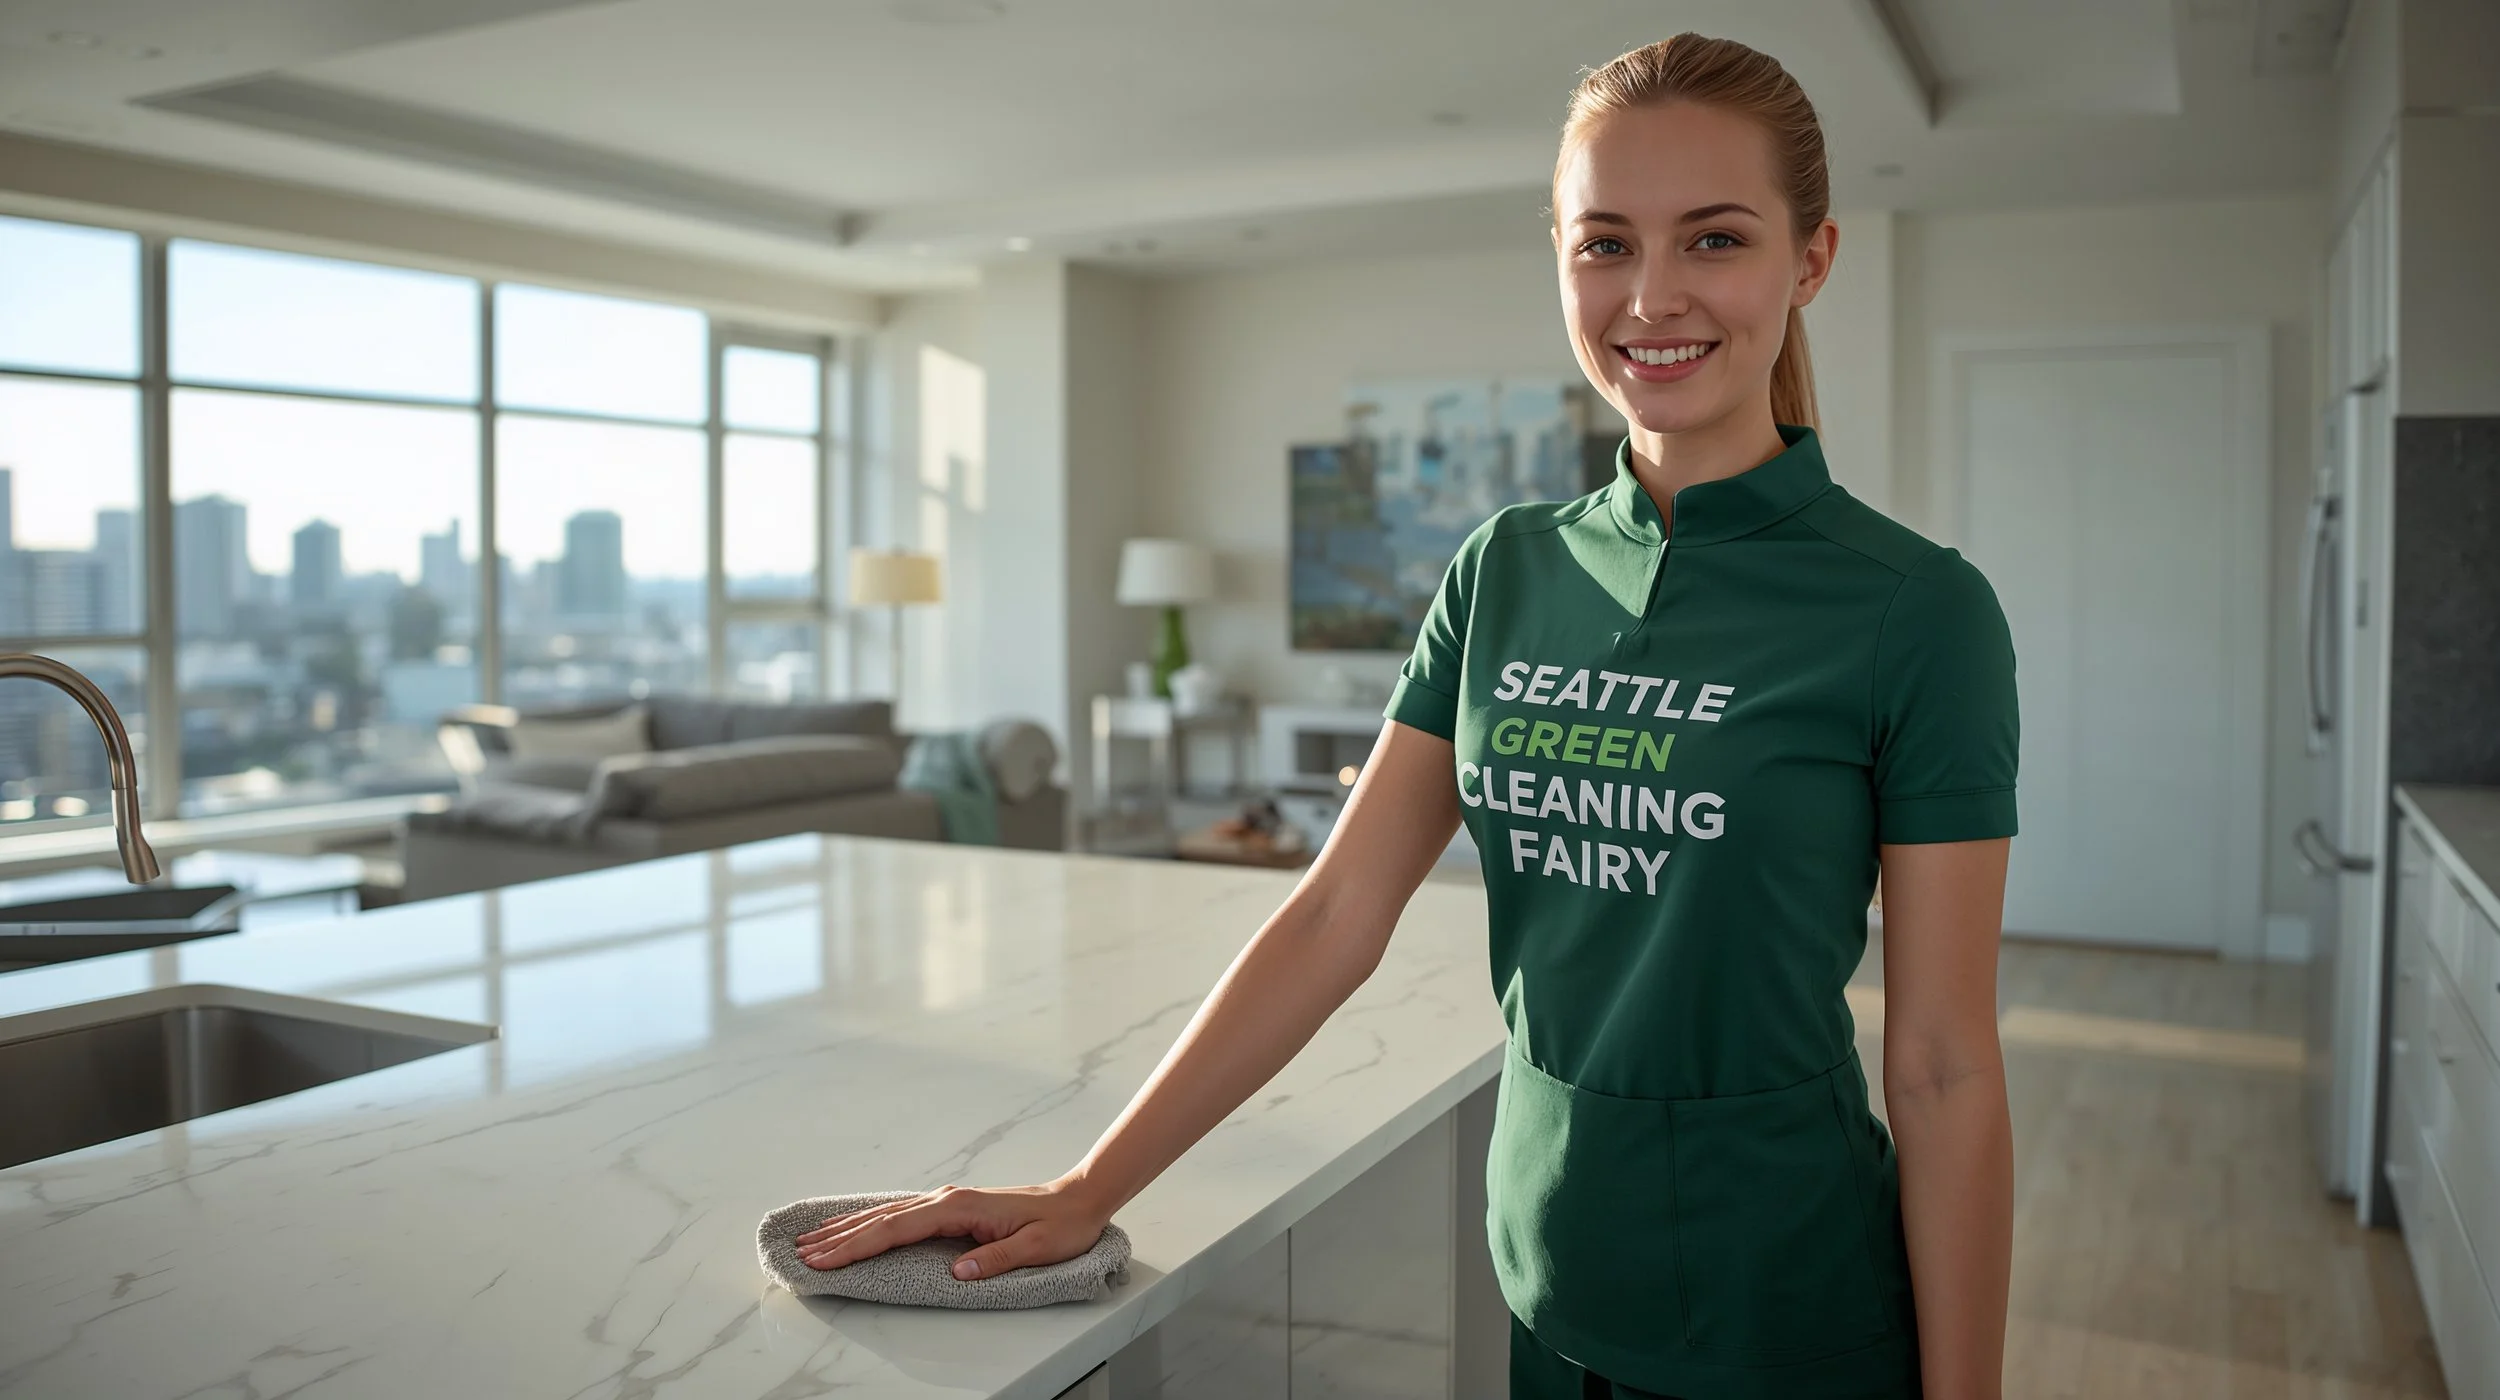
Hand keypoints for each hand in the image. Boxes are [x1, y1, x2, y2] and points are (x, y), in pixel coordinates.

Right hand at [793, 1179, 1111, 1280]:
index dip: (857, 1245)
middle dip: (840, 1237)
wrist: (1079, 1199)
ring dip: (850, 1227)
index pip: (896, 1229)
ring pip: (888, 1213)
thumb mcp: (1035, 1248)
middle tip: (801, 1253)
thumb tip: (956, 1272)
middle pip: (882, 1218)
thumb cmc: (1060, 1226)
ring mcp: (948, 1200)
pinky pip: (902, 1213)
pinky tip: (858, 1225)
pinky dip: (873, 1220)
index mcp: (960, 1208)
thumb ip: (994, 1260)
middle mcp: (947, 1199)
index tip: (824, 1258)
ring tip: (814, 1238)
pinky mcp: (952, 1206)